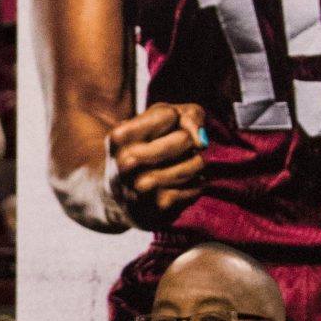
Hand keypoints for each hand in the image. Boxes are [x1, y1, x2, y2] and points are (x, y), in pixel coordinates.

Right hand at [106, 101, 207, 226]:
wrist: (121, 199)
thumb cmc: (145, 150)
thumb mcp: (156, 122)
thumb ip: (186, 114)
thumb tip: (201, 139)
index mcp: (119, 137)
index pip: (169, 115)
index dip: (174, 120)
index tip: (164, 130)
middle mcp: (126, 163)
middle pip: (184, 138)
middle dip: (189, 141)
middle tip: (180, 149)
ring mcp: (143, 187)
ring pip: (196, 162)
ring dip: (196, 162)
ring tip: (183, 166)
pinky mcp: (160, 206)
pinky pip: (197, 185)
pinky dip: (196, 183)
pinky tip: (182, 184)